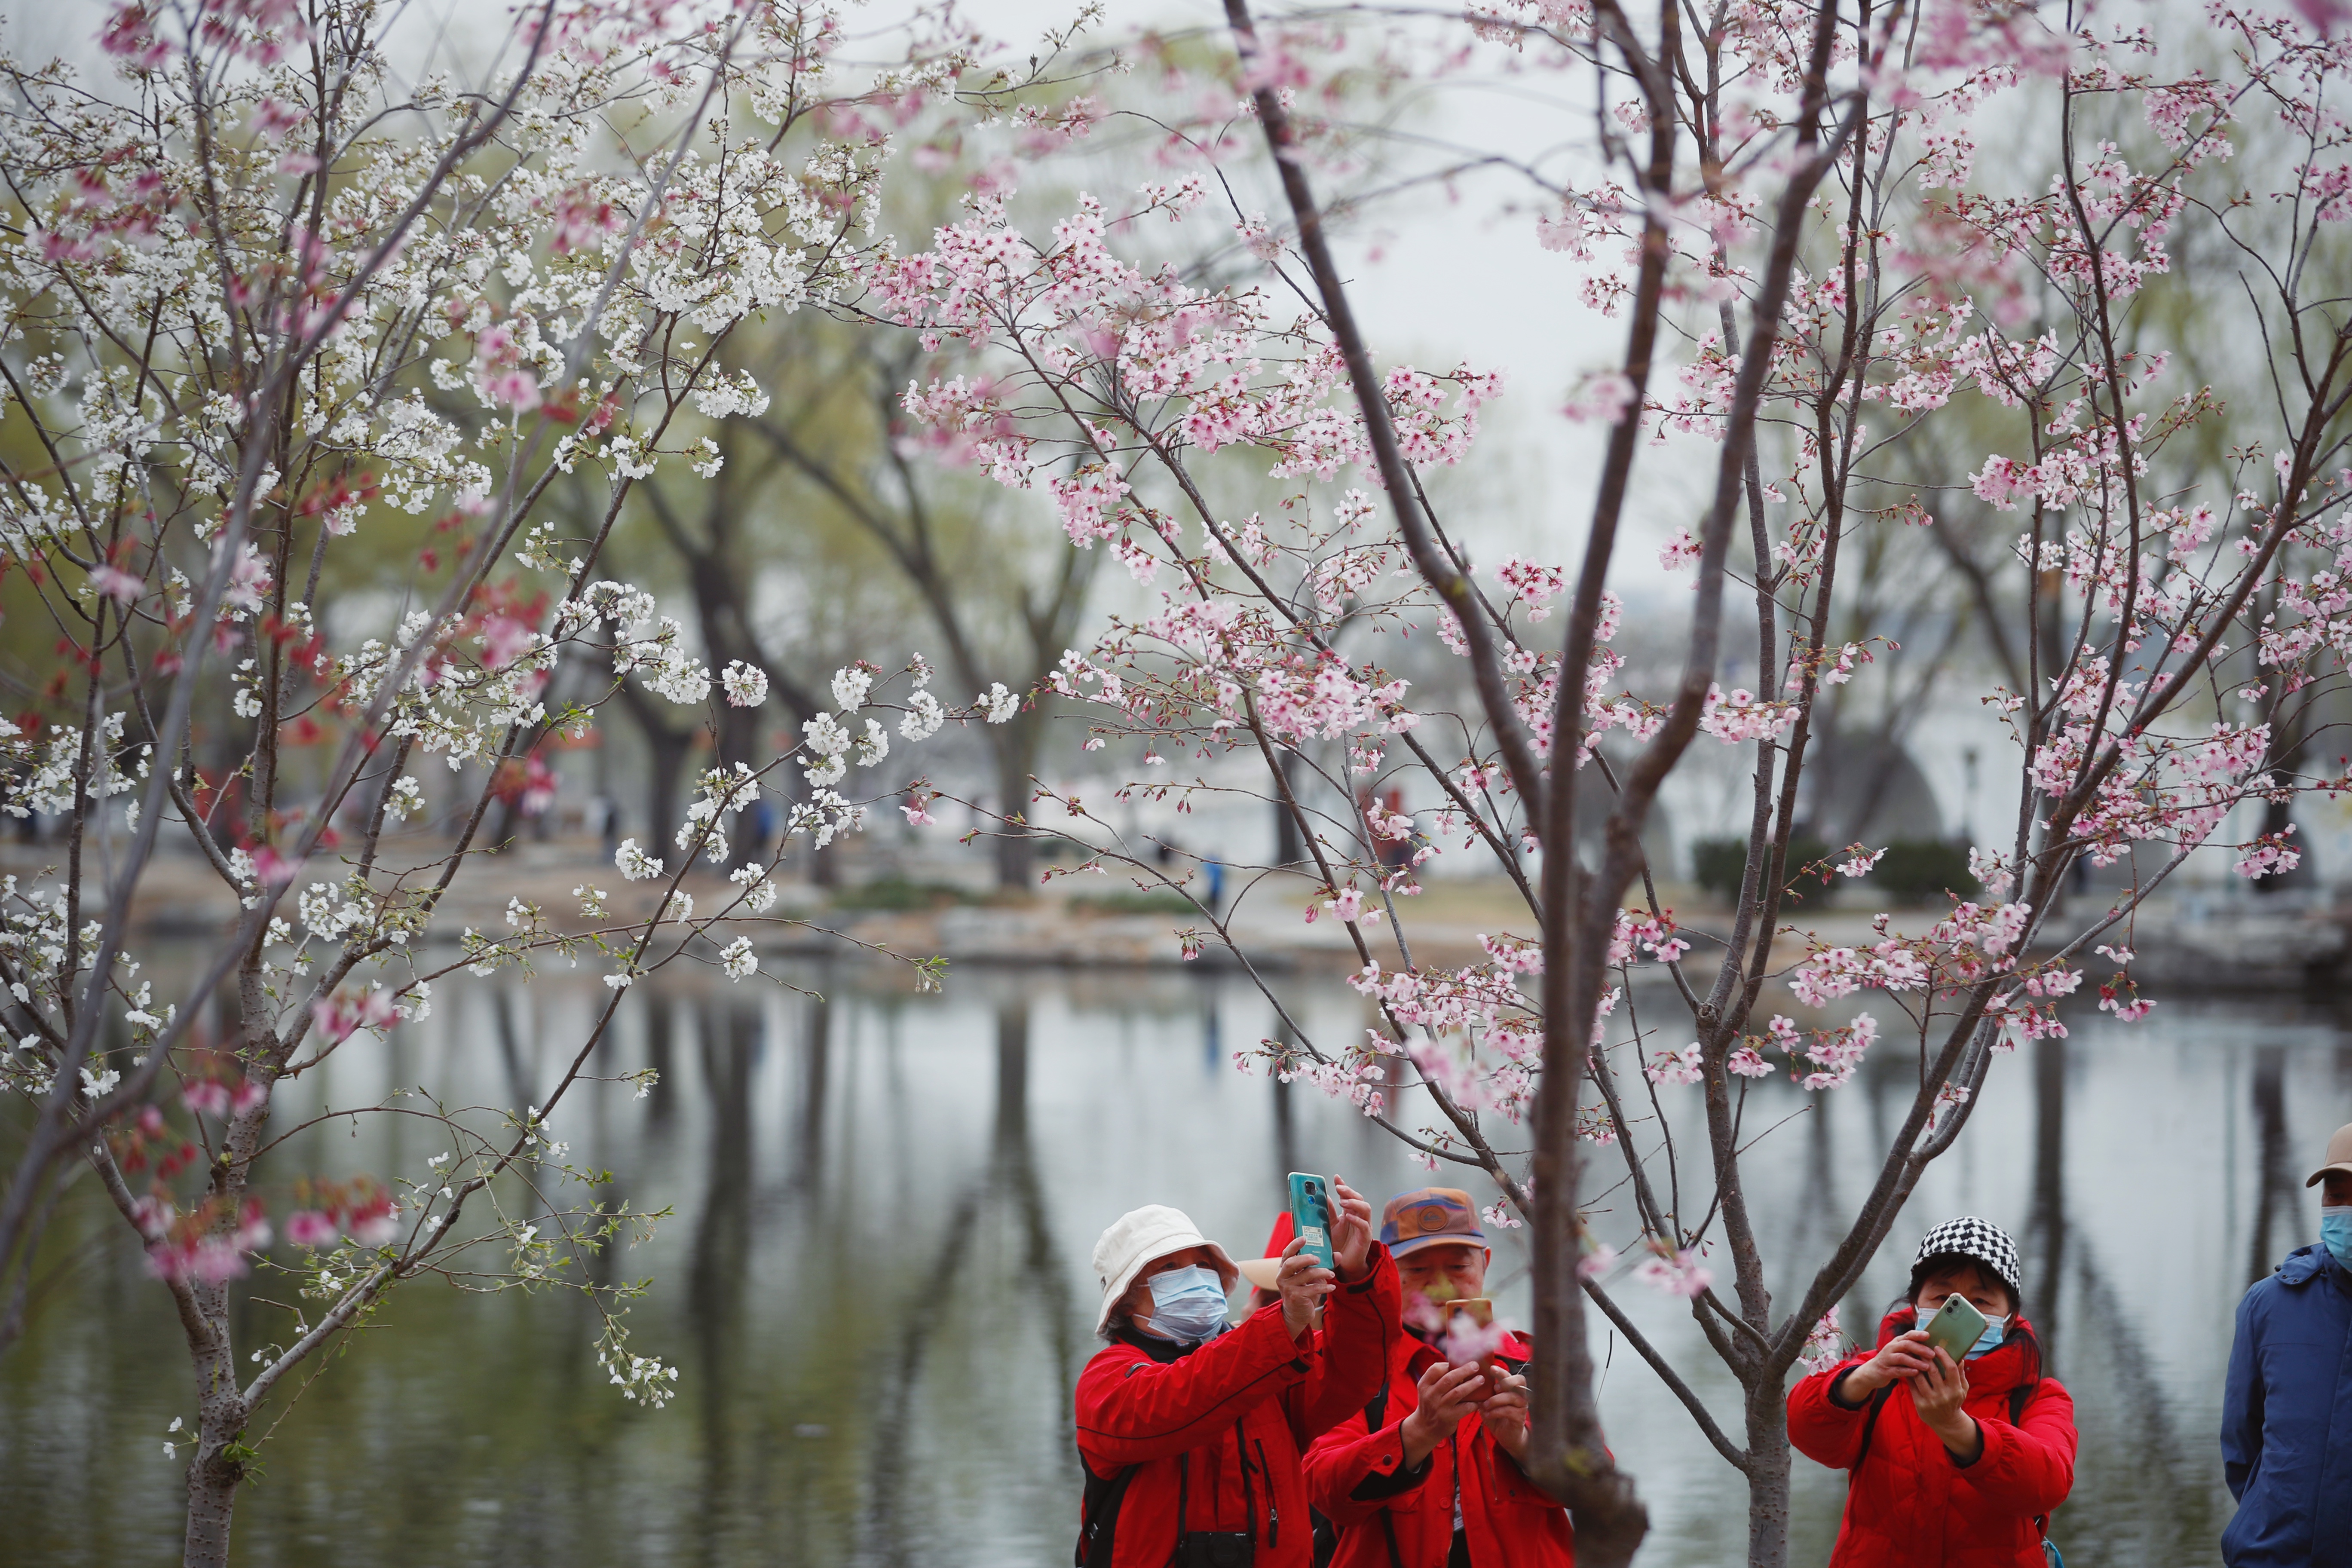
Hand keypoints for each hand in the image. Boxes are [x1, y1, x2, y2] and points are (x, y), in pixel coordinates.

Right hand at [1276, 1237, 1334, 1338]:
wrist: (1297, 1314)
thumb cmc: (1304, 1291)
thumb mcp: (1311, 1277)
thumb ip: (1323, 1265)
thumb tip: (1338, 1255)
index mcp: (1284, 1268)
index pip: (1287, 1253)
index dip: (1294, 1244)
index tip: (1305, 1238)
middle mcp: (1283, 1276)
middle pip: (1291, 1263)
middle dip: (1306, 1258)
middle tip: (1318, 1259)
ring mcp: (1288, 1287)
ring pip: (1305, 1275)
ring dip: (1321, 1272)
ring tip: (1332, 1273)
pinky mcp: (1295, 1297)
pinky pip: (1312, 1289)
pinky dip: (1324, 1286)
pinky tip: (1332, 1287)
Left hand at [1329, 1174, 1373, 1280]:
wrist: (1344, 1264)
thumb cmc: (1338, 1244)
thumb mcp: (1329, 1226)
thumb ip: (1327, 1213)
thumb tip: (1323, 1197)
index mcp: (1350, 1212)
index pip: (1349, 1195)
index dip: (1344, 1186)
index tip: (1336, 1178)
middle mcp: (1358, 1217)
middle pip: (1359, 1199)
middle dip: (1349, 1191)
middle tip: (1338, 1188)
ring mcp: (1364, 1227)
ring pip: (1365, 1209)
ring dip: (1354, 1203)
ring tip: (1343, 1202)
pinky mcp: (1366, 1238)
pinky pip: (1364, 1226)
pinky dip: (1357, 1220)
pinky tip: (1348, 1217)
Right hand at [1399, 1361, 1487, 1466]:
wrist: (1425, 1427)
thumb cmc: (1431, 1403)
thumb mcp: (1428, 1389)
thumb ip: (1439, 1379)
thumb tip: (1459, 1365)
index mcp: (1424, 1385)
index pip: (1436, 1369)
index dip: (1449, 1364)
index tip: (1460, 1362)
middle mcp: (1430, 1395)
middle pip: (1449, 1379)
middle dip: (1464, 1370)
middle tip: (1475, 1366)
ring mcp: (1440, 1407)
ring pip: (1458, 1392)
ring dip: (1471, 1385)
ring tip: (1481, 1379)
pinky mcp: (1449, 1417)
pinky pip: (1464, 1407)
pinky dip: (1473, 1402)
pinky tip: (1480, 1399)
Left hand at [1478, 1367, 1529, 1459]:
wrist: (1506, 1435)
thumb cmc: (1497, 1416)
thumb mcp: (1488, 1402)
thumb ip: (1483, 1393)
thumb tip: (1471, 1384)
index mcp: (1511, 1387)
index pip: (1510, 1374)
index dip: (1501, 1370)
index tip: (1491, 1368)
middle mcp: (1519, 1394)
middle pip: (1519, 1380)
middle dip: (1506, 1381)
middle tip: (1494, 1387)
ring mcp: (1522, 1405)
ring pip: (1512, 1396)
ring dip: (1496, 1399)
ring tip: (1485, 1405)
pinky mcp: (1520, 1416)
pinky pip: (1509, 1410)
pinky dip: (1496, 1411)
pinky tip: (1488, 1414)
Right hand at [1836, 1329, 1940, 1404]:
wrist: (1872, 1372)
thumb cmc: (1891, 1361)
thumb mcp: (1900, 1352)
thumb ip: (1912, 1349)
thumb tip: (1933, 1347)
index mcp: (1897, 1342)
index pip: (1908, 1335)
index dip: (1918, 1334)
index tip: (1929, 1335)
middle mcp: (1891, 1348)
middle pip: (1906, 1345)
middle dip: (1920, 1349)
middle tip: (1932, 1354)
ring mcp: (1887, 1359)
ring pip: (1901, 1357)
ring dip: (1915, 1361)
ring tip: (1927, 1366)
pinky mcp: (1885, 1371)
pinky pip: (1897, 1370)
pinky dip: (1907, 1371)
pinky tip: (1916, 1373)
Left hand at [1906, 1346, 1981, 1462]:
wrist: (1946, 1422)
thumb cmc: (1954, 1401)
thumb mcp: (1962, 1389)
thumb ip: (1961, 1374)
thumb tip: (1960, 1357)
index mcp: (1956, 1390)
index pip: (1951, 1369)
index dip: (1944, 1356)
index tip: (1937, 1347)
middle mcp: (1943, 1395)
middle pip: (1932, 1371)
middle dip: (1925, 1356)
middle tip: (1921, 1346)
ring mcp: (1931, 1400)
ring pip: (1919, 1377)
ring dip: (1914, 1363)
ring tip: (1912, 1353)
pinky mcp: (1920, 1404)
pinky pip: (1912, 1385)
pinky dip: (1909, 1374)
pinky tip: (1908, 1366)